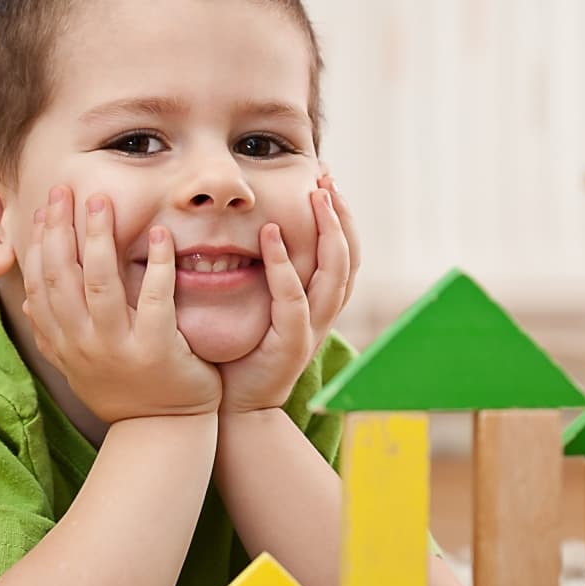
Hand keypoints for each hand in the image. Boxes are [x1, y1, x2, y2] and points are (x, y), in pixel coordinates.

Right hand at [22, 186, 221, 421]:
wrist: (162, 432)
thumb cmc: (124, 391)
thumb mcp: (79, 363)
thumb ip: (54, 330)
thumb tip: (30, 297)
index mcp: (62, 341)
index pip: (40, 282)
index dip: (39, 243)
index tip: (43, 208)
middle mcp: (81, 343)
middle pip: (62, 275)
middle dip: (60, 228)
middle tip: (65, 190)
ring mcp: (116, 347)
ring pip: (100, 282)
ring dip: (99, 238)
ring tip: (102, 202)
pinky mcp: (155, 349)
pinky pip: (155, 297)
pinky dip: (156, 264)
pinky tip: (161, 235)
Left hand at [218, 177, 357, 413]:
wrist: (234, 406)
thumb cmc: (239, 351)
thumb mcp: (259, 303)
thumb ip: (264, 269)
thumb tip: (249, 222)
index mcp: (320, 303)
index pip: (345, 252)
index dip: (342, 216)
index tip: (328, 180)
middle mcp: (324, 314)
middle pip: (350, 257)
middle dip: (341, 214)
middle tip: (327, 179)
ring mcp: (311, 329)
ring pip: (334, 274)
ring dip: (327, 231)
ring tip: (316, 196)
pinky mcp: (291, 344)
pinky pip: (293, 299)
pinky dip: (284, 265)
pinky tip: (270, 235)